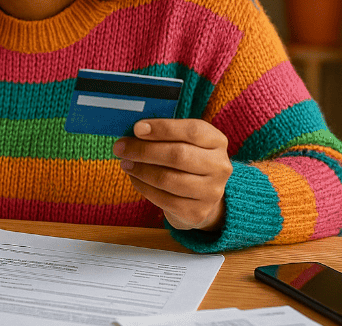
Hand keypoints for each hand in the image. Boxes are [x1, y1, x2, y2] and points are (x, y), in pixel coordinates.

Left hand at [113, 119, 231, 230]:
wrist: (201, 196)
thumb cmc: (187, 160)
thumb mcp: (184, 141)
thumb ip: (165, 134)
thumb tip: (135, 131)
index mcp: (217, 141)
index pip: (192, 131)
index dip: (163, 128)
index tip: (137, 128)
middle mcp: (220, 166)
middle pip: (178, 155)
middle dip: (144, 150)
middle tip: (121, 147)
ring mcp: (211, 192)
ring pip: (168, 179)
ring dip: (140, 170)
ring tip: (125, 163)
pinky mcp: (197, 212)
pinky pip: (164, 200)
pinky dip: (144, 188)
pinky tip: (135, 178)